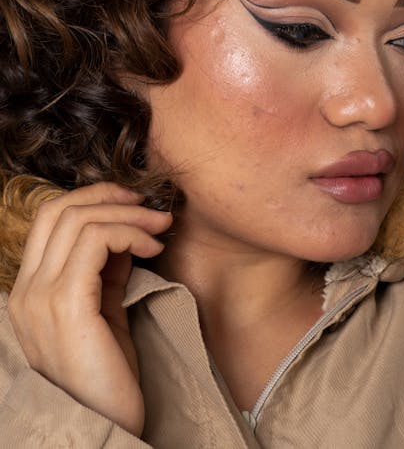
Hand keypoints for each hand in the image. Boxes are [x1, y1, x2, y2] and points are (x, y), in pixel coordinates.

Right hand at [7, 182, 171, 436]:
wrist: (108, 426)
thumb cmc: (110, 374)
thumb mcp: (104, 310)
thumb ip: (105, 270)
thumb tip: (125, 229)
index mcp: (29, 292)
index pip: (49, 219)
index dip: (92, 199)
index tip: (132, 202)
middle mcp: (26, 292)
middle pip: (59, 209)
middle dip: (110, 196)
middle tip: (150, 206)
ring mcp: (40, 298)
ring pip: (79, 219)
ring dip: (128, 214)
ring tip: (160, 226)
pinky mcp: (66, 305)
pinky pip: (95, 240)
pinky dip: (129, 233)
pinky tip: (152, 247)